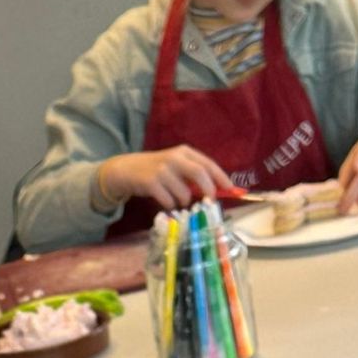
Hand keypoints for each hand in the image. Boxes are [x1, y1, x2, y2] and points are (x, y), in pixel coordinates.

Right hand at [94, 145, 230, 210]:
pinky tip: (164, 201)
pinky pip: (169, 201)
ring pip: (184, 193)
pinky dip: (170, 205)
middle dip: (208, 190)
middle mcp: (174, 158)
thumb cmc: (156, 170)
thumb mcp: (176, 167)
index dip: (221, 177)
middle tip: (209, 201)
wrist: (127, 170)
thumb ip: (193, 176)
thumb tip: (215, 192)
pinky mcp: (151, 183)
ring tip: (176, 200)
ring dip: (184, 201)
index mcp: (184, 152)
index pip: (208, 164)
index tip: (231, 189)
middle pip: (199, 174)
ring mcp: (162, 170)